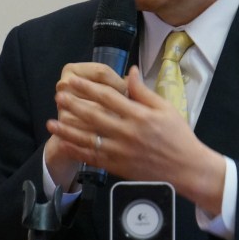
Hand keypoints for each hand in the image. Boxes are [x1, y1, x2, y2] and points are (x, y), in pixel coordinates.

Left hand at [47, 65, 225, 213]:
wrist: (186, 168)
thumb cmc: (178, 136)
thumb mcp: (166, 108)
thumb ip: (144, 91)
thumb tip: (130, 71)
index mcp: (139, 115)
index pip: (108, 97)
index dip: (87, 87)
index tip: (73, 80)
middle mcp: (127, 133)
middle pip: (94, 116)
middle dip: (73, 105)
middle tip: (58, 95)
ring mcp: (121, 151)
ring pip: (88, 139)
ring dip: (68, 130)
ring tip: (52, 122)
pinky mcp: (118, 166)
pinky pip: (93, 158)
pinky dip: (77, 151)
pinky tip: (65, 144)